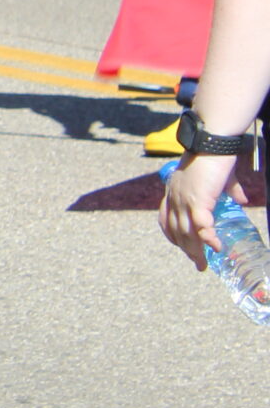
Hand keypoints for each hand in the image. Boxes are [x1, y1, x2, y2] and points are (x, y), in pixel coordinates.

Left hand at [161, 152, 239, 268]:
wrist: (211, 142)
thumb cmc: (215, 157)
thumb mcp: (220, 178)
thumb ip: (229, 190)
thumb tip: (242, 200)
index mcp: (174, 192)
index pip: (166, 219)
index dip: (173, 235)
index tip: (182, 247)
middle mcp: (175, 198)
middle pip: (176, 231)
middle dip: (186, 249)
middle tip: (199, 264)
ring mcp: (184, 200)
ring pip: (186, 232)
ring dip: (195, 250)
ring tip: (204, 264)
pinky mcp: (198, 200)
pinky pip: (200, 225)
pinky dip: (207, 238)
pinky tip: (216, 248)